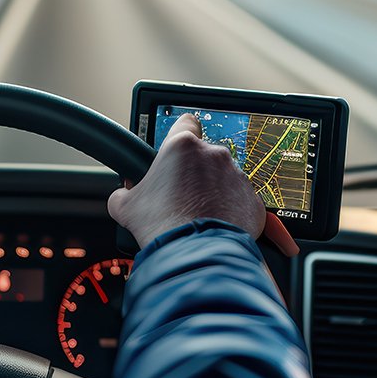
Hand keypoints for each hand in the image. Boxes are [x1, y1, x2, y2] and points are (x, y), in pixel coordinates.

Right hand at [108, 112, 296, 255]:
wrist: (195, 254)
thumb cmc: (162, 226)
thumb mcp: (126, 207)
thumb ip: (124, 192)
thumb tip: (124, 194)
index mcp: (183, 147)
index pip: (186, 123)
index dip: (180, 135)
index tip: (177, 150)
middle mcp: (214, 156)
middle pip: (204, 156)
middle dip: (195, 173)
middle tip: (181, 196)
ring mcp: (237, 177)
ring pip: (224, 178)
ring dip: (213, 192)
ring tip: (199, 215)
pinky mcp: (252, 200)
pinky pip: (239, 200)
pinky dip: (230, 210)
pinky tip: (215, 225)